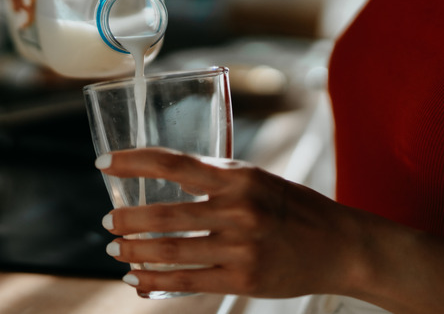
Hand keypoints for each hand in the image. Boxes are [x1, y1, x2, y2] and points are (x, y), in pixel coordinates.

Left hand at [96, 148, 372, 297]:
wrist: (339, 246)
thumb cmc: (293, 208)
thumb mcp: (257, 180)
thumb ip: (216, 180)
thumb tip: (165, 178)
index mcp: (240, 177)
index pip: (174, 164)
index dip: (133, 162)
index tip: (104, 163)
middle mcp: (239, 210)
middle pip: (164, 215)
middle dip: (126, 220)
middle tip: (108, 223)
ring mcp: (242, 248)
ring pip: (170, 252)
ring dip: (134, 252)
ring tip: (116, 251)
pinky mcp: (244, 279)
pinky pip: (187, 282)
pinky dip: (155, 281)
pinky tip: (138, 280)